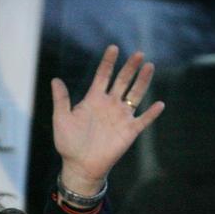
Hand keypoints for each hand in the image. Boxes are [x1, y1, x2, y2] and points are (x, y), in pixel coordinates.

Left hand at [51, 45, 164, 194]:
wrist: (79, 166)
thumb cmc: (68, 143)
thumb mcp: (61, 119)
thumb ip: (61, 100)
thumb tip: (55, 79)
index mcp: (94, 99)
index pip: (103, 75)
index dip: (108, 62)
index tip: (113, 48)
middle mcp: (109, 104)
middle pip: (123, 81)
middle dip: (130, 67)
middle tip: (138, 53)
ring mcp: (121, 116)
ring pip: (136, 94)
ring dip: (143, 81)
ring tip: (149, 66)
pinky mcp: (129, 131)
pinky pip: (143, 120)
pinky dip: (151, 113)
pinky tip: (159, 104)